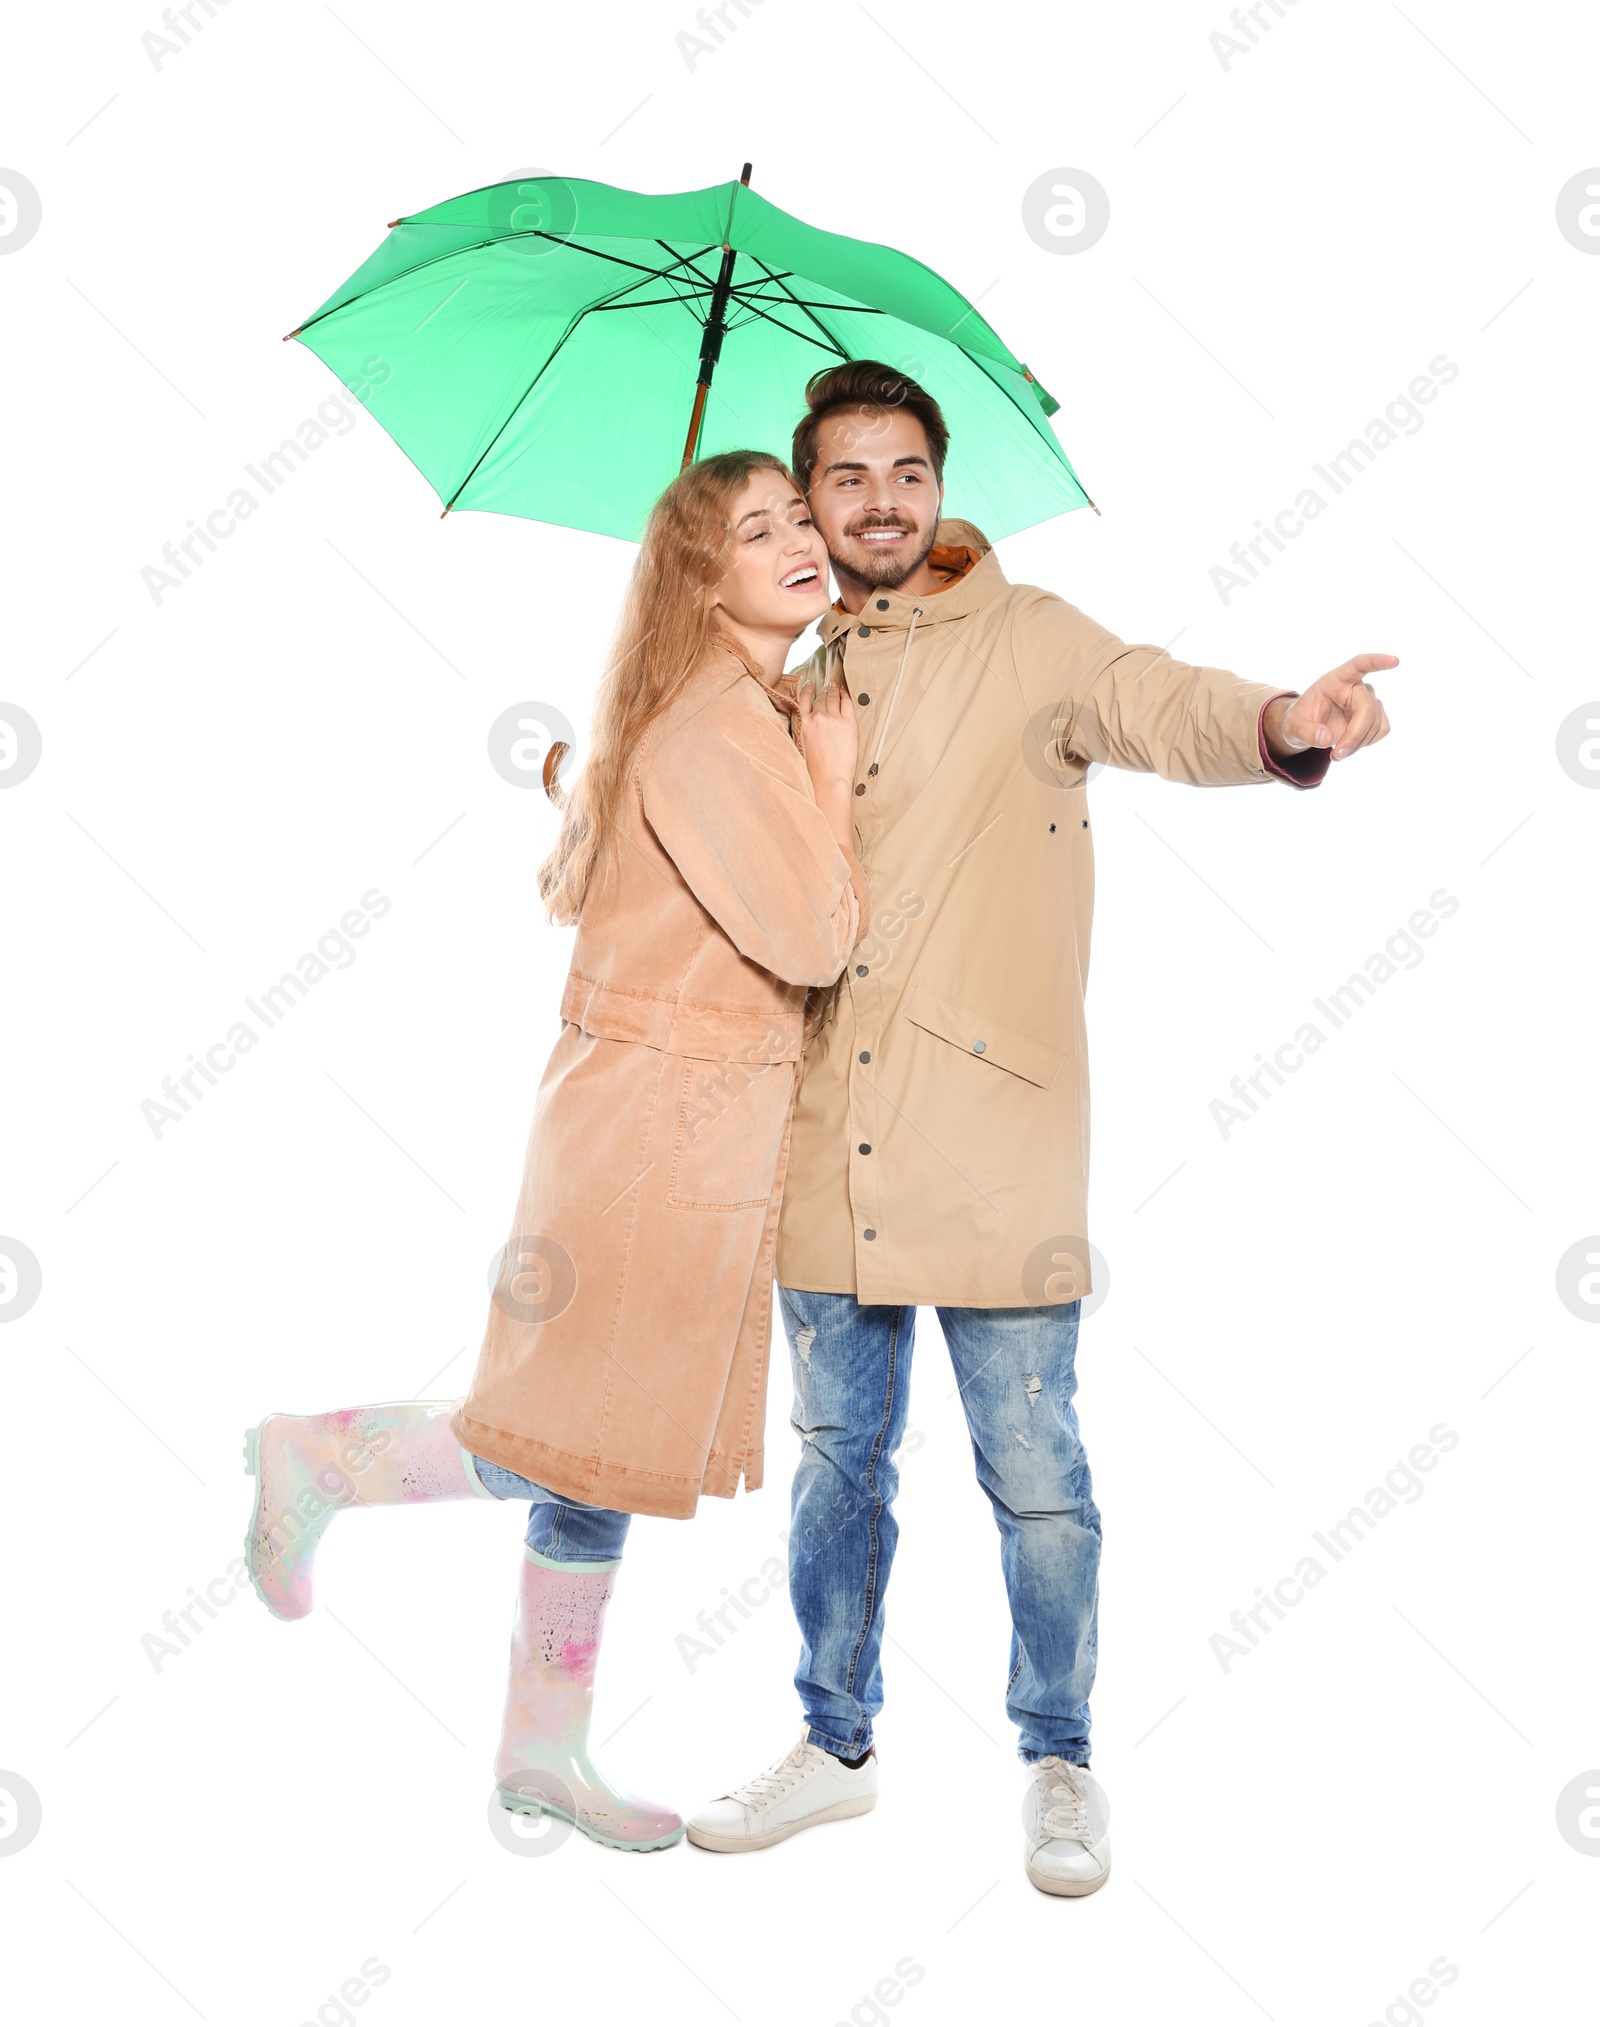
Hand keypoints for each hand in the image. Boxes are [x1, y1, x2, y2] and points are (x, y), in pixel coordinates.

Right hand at [794, 675, 858, 796]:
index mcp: (803, 723)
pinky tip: (846, 693)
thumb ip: (802, 730)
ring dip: (835, 690)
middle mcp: (817, 717)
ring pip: (834, 698)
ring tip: (836, 686)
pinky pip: (847, 703)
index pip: (804, 699)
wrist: (828, 779)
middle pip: (821, 698)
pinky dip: (846, 695)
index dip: (808, 689)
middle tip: (828, 685)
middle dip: (825, 691)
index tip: (810, 684)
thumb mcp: (800, 746)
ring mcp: (833, 719)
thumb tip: (807, 722)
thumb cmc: (814, 769)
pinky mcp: (848, 723)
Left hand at [1266, 653, 1396, 761]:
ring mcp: (1368, 700)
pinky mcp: (1375, 715)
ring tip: (1336, 752)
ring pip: (1376, 723)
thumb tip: (1327, 738)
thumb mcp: (1292, 727)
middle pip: (1367, 709)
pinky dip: (1366, 743)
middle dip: (1355, 735)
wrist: (1305, 729)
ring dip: (1358, 743)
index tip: (1395, 661)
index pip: (1359, 665)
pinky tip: (1350, 745)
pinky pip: (1381, 730)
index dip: (1376, 662)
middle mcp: (1355, 687)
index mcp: (1334, 680)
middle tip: (1336, 755)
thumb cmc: (1299, 721)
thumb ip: (1305, 732)